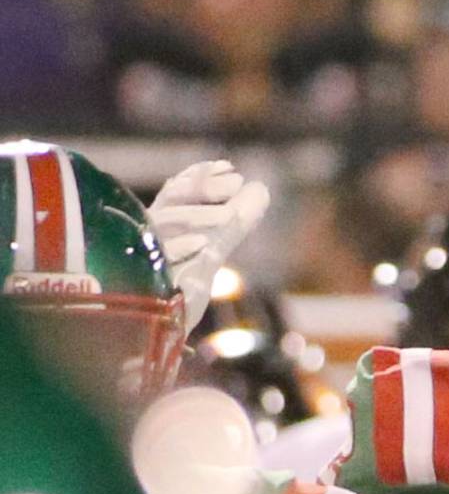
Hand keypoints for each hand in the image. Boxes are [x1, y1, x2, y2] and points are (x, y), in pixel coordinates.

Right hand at [148, 161, 269, 333]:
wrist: (165, 326)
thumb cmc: (186, 281)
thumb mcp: (214, 247)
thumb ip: (236, 219)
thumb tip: (260, 189)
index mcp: (164, 221)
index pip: (178, 189)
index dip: (200, 176)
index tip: (228, 168)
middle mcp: (149, 232)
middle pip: (171, 200)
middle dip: (203, 188)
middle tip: (237, 183)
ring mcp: (144, 254)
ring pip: (164, 224)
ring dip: (198, 215)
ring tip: (230, 216)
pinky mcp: (144, 280)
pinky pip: (156, 260)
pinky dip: (179, 248)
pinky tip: (204, 243)